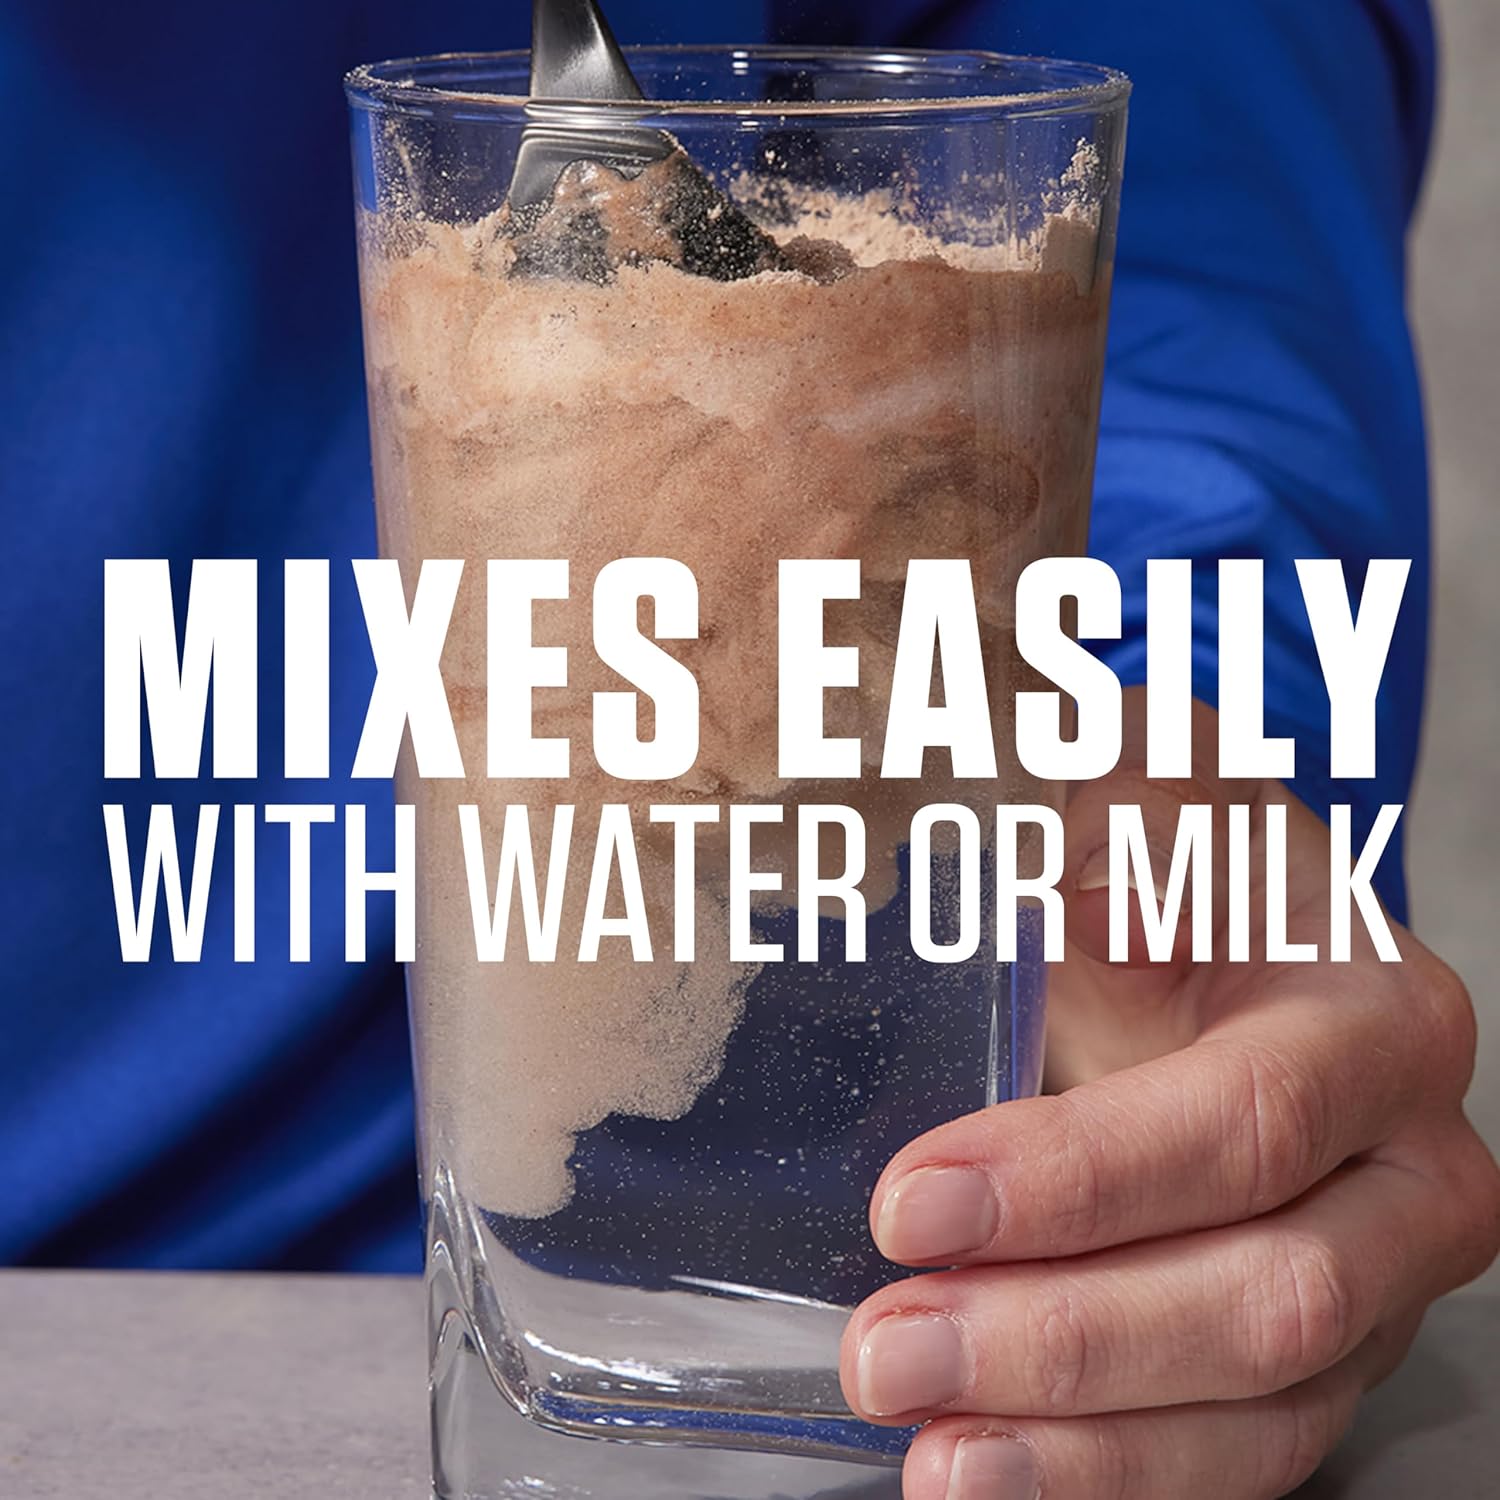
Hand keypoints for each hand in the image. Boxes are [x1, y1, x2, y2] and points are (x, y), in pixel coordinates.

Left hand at [840, 690, 1499, 1498]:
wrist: (1218, 946)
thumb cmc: (1170, 862)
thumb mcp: (1141, 793)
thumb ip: (1101, 796)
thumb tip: (1007, 854)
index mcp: (1370, 1022)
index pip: (1240, 1124)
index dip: (1081, 1178)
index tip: (913, 1197)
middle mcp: (1406, 1172)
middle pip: (1263, 1294)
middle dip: (1063, 1334)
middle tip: (891, 1342)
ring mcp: (1371, 1287)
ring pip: (1253, 1408)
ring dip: (1075, 1442)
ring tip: (923, 1444)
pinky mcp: (1310, 1364)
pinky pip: (1233, 1460)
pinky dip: (1106, 1479)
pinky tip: (986, 1475)